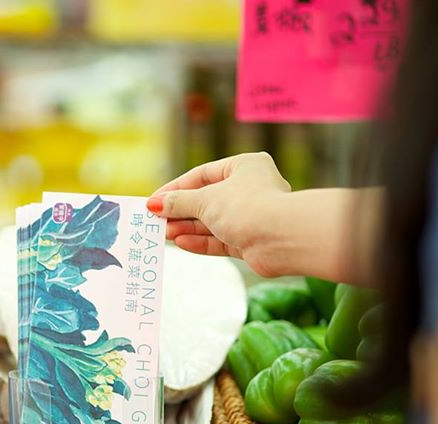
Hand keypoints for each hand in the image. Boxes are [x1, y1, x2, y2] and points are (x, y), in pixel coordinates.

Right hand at [147, 152, 291, 276]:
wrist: (282, 239)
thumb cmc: (247, 207)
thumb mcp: (205, 200)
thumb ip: (178, 202)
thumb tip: (154, 204)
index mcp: (245, 167)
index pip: (202, 175)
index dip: (176, 188)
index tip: (154, 200)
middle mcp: (250, 189)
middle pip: (206, 199)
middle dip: (180, 211)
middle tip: (155, 220)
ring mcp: (251, 216)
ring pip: (212, 221)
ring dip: (187, 227)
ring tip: (163, 233)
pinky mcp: (250, 240)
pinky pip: (220, 239)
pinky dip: (201, 241)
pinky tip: (181, 242)